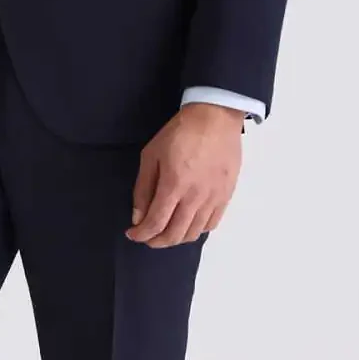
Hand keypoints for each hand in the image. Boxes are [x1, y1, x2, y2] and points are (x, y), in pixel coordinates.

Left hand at [125, 102, 243, 246]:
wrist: (214, 118)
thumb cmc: (179, 132)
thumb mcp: (151, 154)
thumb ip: (143, 188)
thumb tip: (138, 217)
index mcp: (174, 185)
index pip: (156, 223)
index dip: (142, 234)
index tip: (132, 234)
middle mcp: (195, 197)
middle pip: (175, 234)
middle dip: (156, 241)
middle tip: (147, 237)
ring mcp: (213, 199)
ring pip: (193, 233)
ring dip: (176, 238)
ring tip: (165, 232)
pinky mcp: (226, 196)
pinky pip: (211, 224)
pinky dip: (196, 230)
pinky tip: (187, 224)